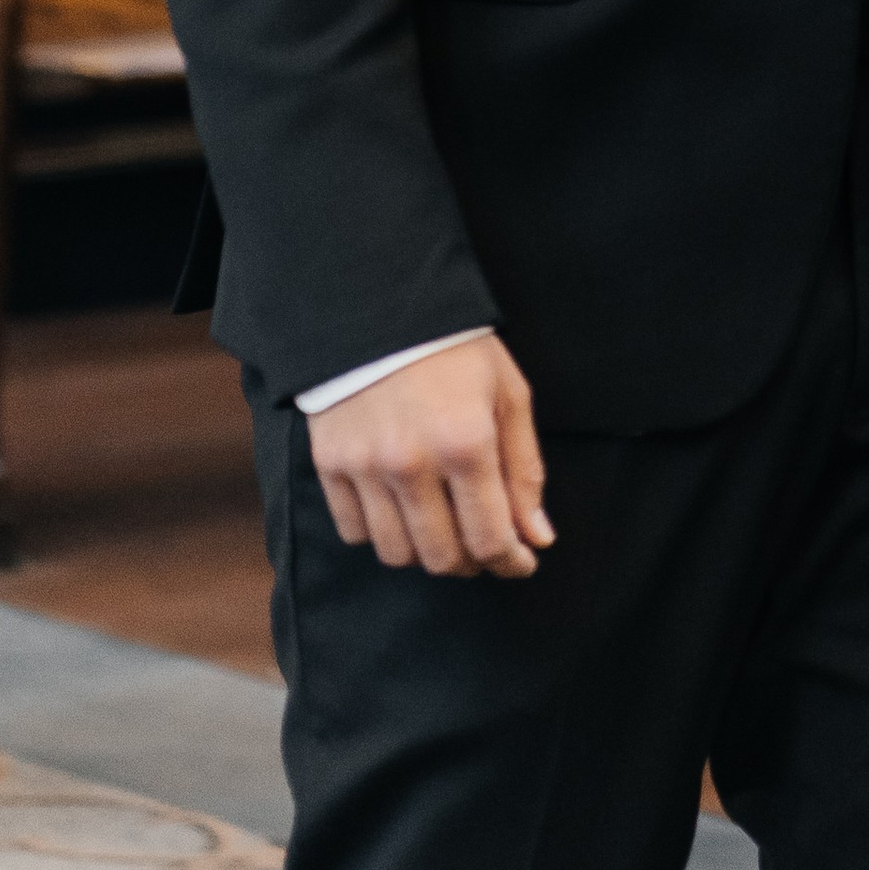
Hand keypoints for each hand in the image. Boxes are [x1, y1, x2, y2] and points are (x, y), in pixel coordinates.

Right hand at [307, 335, 552, 579]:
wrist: (381, 306)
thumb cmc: (456, 350)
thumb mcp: (508, 395)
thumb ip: (525, 471)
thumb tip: (537, 538)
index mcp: (466, 443)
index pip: (490, 538)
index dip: (511, 562)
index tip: (522, 562)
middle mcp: (413, 464)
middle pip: (442, 558)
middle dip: (471, 562)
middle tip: (483, 545)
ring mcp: (366, 468)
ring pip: (397, 554)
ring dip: (425, 552)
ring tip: (442, 526)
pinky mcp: (331, 466)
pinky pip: (355, 532)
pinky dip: (380, 532)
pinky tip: (399, 508)